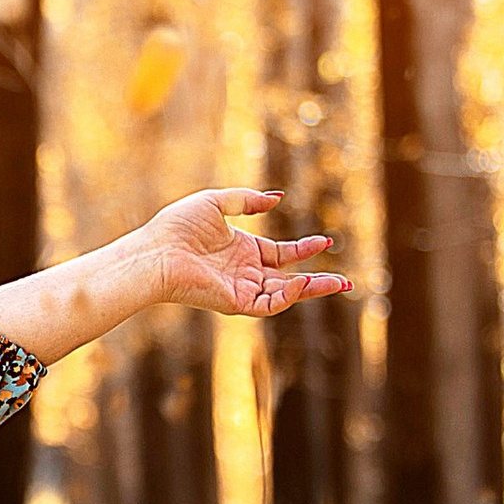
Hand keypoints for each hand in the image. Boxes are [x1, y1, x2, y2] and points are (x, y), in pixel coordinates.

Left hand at [143, 189, 350, 319]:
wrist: (156, 250)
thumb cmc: (177, 226)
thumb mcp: (217, 202)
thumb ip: (247, 200)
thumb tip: (278, 199)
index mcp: (243, 252)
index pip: (282, 255)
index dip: (305, 249)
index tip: (326, 241)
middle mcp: (245, 273)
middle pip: (290, 280)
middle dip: (319, 282)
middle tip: (347, 282)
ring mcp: (241, 289)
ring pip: (284, 295)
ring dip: (310, 290)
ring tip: (337, 283)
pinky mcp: (234, 302)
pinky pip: (267, 304)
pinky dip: (286, 296)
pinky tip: (301, 282)